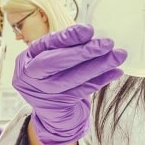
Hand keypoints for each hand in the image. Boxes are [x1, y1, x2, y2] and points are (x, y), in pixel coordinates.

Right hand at [13, 24, 126, 144]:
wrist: (53, 114)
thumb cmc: (54, 78)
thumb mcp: (52, 60)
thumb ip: (66, 48)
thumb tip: (90, 35)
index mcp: (26, 60)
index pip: (47, 44)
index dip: (68, 37)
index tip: (89, 30)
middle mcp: (30, 77)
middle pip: (57, 62)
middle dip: (85, 51)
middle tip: (108, 43)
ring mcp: (43, 94)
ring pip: (73, 78)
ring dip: (98, 66)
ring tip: (118, 56)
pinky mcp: (58, 107)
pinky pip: (83, 91)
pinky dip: (101, 80)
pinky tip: (115, 72)